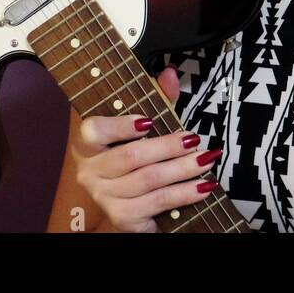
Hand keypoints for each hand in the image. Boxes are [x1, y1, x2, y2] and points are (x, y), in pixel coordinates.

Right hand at [73, 65, 221, 232]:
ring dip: (182, 170)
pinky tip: (203, 187)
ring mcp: (105, 197)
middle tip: (194, 139)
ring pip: (148, 181)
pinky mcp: (123, 218)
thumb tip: (170, 74)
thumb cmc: (130, 156)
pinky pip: (158, 204)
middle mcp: (90, 172)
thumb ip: (155, 98)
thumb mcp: (140, 126)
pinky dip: (185, 194)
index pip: (94, 131)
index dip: (120, 126)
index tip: (148, 121)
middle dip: (167, 147)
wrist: (125, 203)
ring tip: (206, 160)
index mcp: (87, 144)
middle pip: (131, 157)